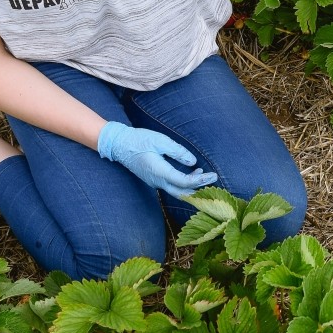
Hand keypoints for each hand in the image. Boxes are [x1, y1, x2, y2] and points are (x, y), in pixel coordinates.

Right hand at [96, 122, 218, 196]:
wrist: (119, 144)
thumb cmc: (138, 140)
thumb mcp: (160, 141)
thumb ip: (178, 152)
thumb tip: (193, 162)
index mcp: (159, 172)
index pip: (184, 182)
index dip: (201, 180)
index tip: (213, 175)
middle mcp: (157, 181)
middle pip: (182, 192)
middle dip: (199, 188)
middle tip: (213, 180)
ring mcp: (155, 182)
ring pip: (177, 191)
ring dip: (192, 186)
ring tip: (204, 174)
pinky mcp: (154, 179)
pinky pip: (171, 186)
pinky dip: (184, 183)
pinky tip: (192, 172)